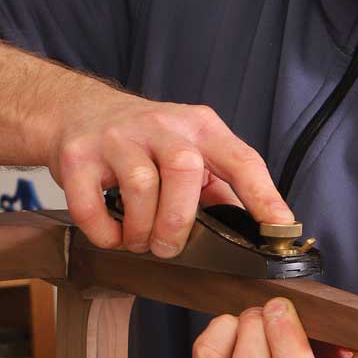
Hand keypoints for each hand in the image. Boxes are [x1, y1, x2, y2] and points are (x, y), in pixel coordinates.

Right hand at [46, 83, 291, 257]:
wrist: (77, 110)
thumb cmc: (143, 139)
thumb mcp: (187, 148)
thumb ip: (218, 186)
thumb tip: (256, 228)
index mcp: (199, 126)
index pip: (241, 159)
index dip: (264, 196)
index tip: (280, 229)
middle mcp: (161, 124)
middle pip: (184, 169)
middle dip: (180, 220)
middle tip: (170, 247)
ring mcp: (117, 137)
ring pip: (140, 185)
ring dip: (142, 229)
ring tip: (140, 240)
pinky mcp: (78, 155)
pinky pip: (91, 203)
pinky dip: (104, 232)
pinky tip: (112, 236)